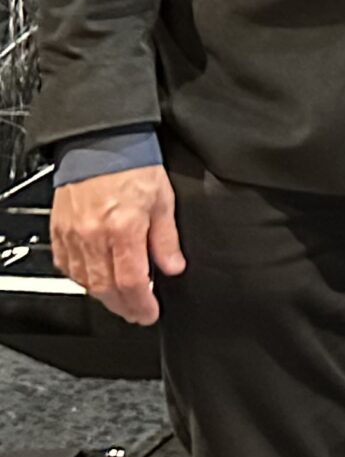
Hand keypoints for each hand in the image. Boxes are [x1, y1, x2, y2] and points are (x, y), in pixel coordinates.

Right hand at [51, 164, 184, 325]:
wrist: (102, 143)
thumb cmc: (134, 165)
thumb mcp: (164, 199)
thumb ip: (167, 238)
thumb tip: (173, 267)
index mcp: (124, 228)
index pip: (131, 282)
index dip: (141, 305)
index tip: (149, 313)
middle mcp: (94, 235)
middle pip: (105, 288)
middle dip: (123, 307)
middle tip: (137, 313)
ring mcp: (73, 235)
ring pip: (85, 281)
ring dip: (103, 297)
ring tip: (121, 301)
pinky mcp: (59, 231)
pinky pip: (67, 267)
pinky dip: (82, 279)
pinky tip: (95, 281)